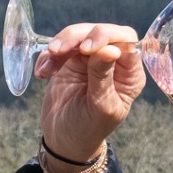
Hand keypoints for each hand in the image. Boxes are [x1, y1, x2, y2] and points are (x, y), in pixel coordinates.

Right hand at [36, 22, 143, 162]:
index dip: (107, 37)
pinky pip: (59, 47)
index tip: (86, 48)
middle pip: (100, 32)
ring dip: (60, 46)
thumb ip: (103, 76)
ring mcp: (91, 59)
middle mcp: (113, 62)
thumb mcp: (99, 106)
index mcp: (129, 74)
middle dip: (78, 36)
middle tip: (58, 50)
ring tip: (47, 69)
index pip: (126, 41)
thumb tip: (110, 49)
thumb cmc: (89, 128)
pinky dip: (47, 57)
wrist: (64, 140)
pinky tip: (42, 74)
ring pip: (78, 35)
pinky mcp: (70, 61)